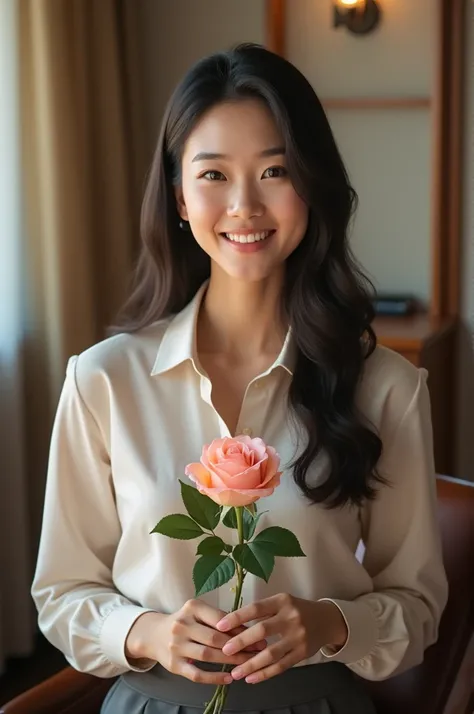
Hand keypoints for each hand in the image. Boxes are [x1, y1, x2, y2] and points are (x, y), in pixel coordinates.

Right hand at [125, 599, 266, 684]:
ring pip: (207, 655)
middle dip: (239, 646)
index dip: (240, 628)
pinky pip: (196, 674)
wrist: (153, 635)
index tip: (257, 635)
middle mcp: (182, 625)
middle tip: (258, 650)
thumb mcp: (197, 612)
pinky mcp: (174, 665)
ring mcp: (176, 646)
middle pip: (215, 638)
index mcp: (191, 607)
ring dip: (230, 661)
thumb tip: (247, 629)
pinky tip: (228, 679)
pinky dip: (214, 677)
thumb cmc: (184, 622)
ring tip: (248, 664)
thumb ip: (218, 618)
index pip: (220, 618)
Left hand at [215, 594, 347, 683]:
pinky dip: (265, 674)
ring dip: (251, 664)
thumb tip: (234, 625)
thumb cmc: (297, 610)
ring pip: (271, 653)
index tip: (220, 626)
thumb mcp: (282, 602)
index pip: (256, 608)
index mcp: (282, 601)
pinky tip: (251, 678)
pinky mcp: (302, 653)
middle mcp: (291, 617)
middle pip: (262, 630)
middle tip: (225, 651)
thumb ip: (263, 612)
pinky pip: (281, 666)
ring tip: (235, 672)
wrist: (327, 620)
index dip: (237, 617)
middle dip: (241, 642)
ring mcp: (298, 636)